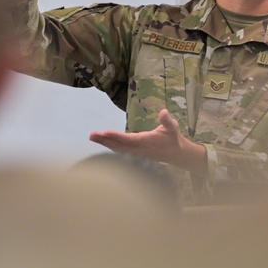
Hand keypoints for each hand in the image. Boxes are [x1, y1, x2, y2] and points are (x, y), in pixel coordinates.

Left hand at [89, 109, 207, 175]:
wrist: (176, 155)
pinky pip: (120, 150)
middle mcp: (139, 148)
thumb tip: (163, 112)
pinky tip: (103, 142)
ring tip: (92, 137)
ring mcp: (136, 153)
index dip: (117, 136)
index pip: (129, 139)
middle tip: (92, 135)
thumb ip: (167, 121)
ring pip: (118, 148)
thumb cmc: (173, 139)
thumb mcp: (173, 128)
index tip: (105, 132)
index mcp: (147, 141)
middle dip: (105, 140)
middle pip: (119, 145)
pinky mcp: (135, 154)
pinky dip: (110, 146)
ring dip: (104, 143)